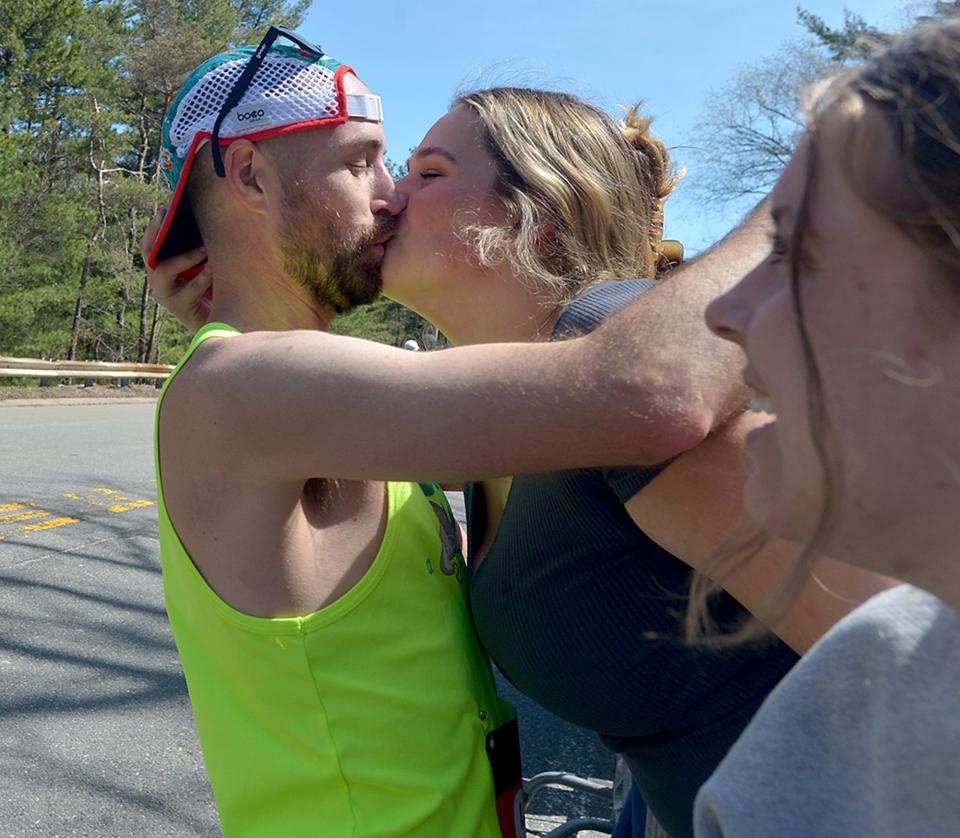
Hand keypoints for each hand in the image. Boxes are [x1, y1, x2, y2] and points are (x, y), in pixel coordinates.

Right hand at [141, 207, 211, 332]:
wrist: (223, 321)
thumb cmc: (214, 289)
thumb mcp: (204, 267)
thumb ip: (199, 251)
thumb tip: (204, 222)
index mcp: (160, 269)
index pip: (150, 246)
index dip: (153, 228)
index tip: (163, 210)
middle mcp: (158, 282)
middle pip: (151, 255)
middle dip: (162, 237)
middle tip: (179, 222)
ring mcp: (166, 296)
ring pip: (167, 270)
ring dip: (186, 257)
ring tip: (205, 248)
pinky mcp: (179, 309)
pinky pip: (188, 290)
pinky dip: (201, 278)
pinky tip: (214, 270)